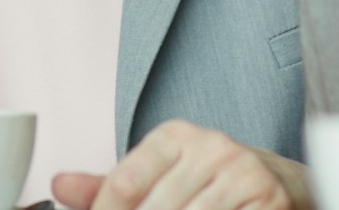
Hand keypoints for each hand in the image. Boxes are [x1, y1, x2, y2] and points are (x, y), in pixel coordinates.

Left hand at [52, 121, 313, 209]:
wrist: (280, 181)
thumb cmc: (209, 181)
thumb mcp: (160, 174)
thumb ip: (110, 185)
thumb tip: (58, 185)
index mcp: (176, 135)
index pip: (125, 180)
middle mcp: (212, 147)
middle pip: (156, 209)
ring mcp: (244, 173)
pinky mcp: (270, 199)